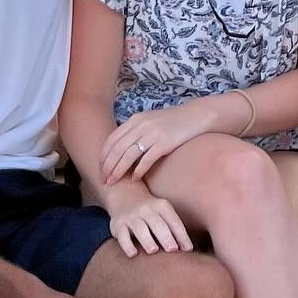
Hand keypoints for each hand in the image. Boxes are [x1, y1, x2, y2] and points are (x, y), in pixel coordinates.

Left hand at [100, 101, 214, 183]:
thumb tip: (121, 149)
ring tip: (114, 182)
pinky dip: (138, 171)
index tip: (100, 169)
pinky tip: (134, 179)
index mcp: (136, 119)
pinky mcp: (165, 143)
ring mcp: (153, 133)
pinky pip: (146, 160)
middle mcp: (142, 125)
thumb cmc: (173, 122)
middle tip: (104, 180)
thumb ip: (135, 131)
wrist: (197, 116)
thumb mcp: (151, 120)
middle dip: (108, 166)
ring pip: (128, 155)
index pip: (112, 139)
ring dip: (118, 171)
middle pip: (117, 149)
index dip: (103, 156)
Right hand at [104, 181, 192, 256]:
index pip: (173, 221)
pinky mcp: (118, 225)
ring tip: (154, 251)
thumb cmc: (151, 212)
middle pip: (157, 224)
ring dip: (147, 240)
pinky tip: (133, 254)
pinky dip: (127, 245)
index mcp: (162, 206)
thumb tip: (189, 250)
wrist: (125, 196)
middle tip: (173, 249)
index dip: (181, 235)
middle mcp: (147, 210)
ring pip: (140, 229)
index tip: (188, 249)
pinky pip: (122, 235)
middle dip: (166, 237)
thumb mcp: (164, 212)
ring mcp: (131, 217)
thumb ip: (174, 228)